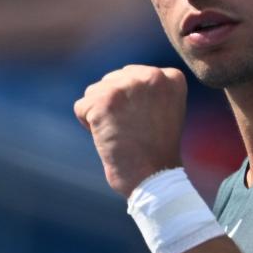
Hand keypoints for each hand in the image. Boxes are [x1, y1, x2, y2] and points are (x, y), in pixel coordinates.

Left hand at [74, 65, 186, 198]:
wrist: (153, 177)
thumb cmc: (156, 151)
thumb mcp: (163, 109)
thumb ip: (147, 90)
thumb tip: (116, 79)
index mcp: (171, 77)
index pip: (131, 75)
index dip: (131, 102)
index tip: (145, 123)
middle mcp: (152, 76)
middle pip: (112, 81)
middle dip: (114, 106)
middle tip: (132, 131)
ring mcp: (127, 87)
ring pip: (94, 92)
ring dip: (100, 115)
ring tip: (121, 134)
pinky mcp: (104, 101)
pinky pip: (81, 107)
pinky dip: (87, 125)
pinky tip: (107, 138)